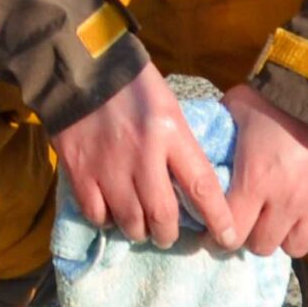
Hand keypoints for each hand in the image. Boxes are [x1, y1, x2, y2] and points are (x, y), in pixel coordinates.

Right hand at [50, 62, 239, 250]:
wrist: (80, 68)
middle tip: (168, 234)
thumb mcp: (168, 106)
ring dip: (139, 231)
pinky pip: (97, 214)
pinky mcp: (80, 171)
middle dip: (169, 234)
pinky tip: (111, 212)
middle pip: (163, 215)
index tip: (227, 238)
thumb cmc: (132, 85)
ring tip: (140, 227)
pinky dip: (107, 220)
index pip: (201, 186)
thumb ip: (180, 144)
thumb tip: (190, 185)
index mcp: (171, 133)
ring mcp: (109, 166)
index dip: (218, 219)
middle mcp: (143, 155)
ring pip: (130, 221)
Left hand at [222, 81, 307, 257]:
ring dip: (282, 237)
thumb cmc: (280, 100)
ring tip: (278, 221)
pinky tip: (304, 213)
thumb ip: (220, 126)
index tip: (216, 232)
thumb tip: (200, 136)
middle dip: (250, 237)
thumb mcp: (240, 107)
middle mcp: (285, 201)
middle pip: (261, 245)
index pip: (230, 232)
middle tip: (249, 223)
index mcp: (255, 181)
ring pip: (294, 247)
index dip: (219, 236)